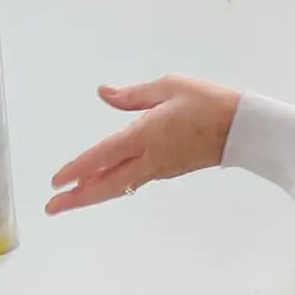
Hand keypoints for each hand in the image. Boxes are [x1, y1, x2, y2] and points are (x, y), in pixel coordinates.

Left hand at [46, 79, 244, 215]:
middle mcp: (149, 158)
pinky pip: (134, 181)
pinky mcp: (169, 171)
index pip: (102, 156)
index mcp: (145, 135)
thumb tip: (104, 93)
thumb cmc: (208, 103)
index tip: (55, 181)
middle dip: (77, 198)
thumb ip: (133, 95)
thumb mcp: (169, 87)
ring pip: (119, 186)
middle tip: (51, 208)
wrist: (243, 129)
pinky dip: (113, 184)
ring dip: (93, 193)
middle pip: (106, 185)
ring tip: (70, 198)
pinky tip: (103, 182)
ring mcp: (159, 168)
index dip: (77, 169)